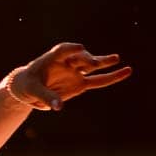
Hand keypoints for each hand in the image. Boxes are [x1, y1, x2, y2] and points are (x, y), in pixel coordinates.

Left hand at [6, 43, 132, 110]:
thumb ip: (47, 97)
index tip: (80, 48)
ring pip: (92, 66)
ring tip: (116, 59)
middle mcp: (67, 62)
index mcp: (52, 58)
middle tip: (93, 63)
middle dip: (87, 59)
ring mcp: (75, 72)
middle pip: (79, 58)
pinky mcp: (80, 83)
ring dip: (103, 62)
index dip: (72, 48)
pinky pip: (98, 81)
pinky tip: (126, 71)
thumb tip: (59, 107)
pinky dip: (111, 77)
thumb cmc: (28, 86)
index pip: (63, 50)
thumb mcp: (33, 91)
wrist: (28, 89)